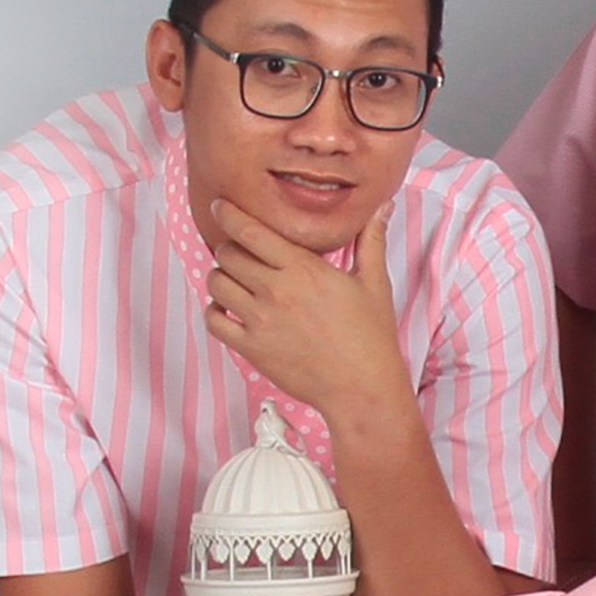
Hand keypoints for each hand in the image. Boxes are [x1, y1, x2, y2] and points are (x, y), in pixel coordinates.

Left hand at [202, 197, 414, 431]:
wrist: (362, 388)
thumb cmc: (371, 337)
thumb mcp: (374, 283)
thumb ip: (370, 241)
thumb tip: (382, 206)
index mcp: (303, 269)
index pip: (251, 231)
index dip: (229, 215)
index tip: (221, 207)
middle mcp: (276, 291)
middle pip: (228, 254)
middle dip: (229, 248)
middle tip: (239, 252)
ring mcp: (260, 321)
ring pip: (216, 283)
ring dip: (220, 276)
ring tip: (233, 280)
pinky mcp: (252, 348)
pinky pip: (213, 320)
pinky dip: (214, 310)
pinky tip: (227, 309)